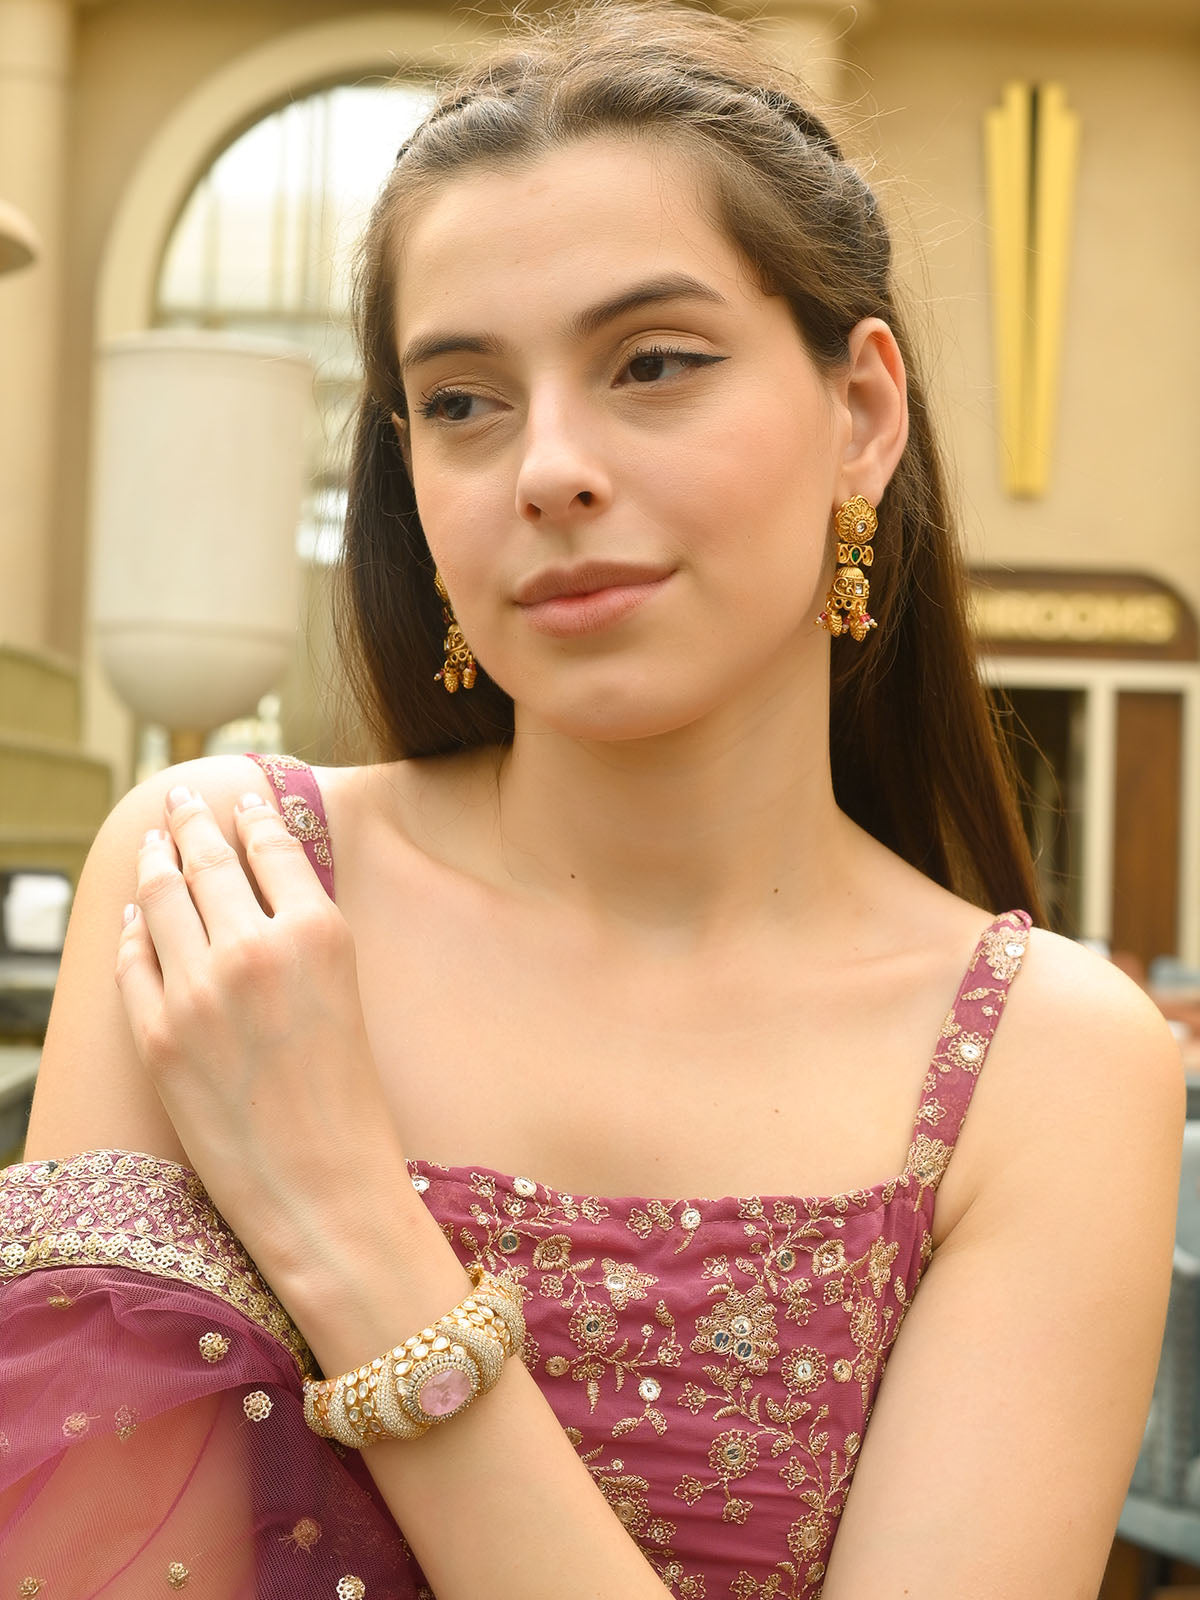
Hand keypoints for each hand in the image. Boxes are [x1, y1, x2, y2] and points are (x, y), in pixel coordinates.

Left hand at [115, 783, 404, 1288]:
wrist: (323, 1189)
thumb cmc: (353, 1100)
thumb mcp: (347, 990)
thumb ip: (305, 933)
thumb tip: (257, 881)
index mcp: (318, 933)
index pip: (271, 845)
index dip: (250, 814)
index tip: (239, 796)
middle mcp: (253, 950)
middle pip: (208, 860)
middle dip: (192, 820)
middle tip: (182, 796)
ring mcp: (197, 993)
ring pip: (161, 900)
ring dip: (155, 860)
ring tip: (152, 840)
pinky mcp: (157, 1036)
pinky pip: (133, 962)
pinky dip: (133, 930)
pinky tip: (135, 916)